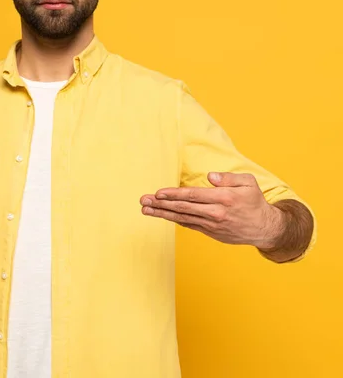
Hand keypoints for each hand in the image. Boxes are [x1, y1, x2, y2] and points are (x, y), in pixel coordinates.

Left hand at [140, 172, 283, 248]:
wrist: (265, 228)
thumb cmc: (255, 202)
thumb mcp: (248, 183)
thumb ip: (229, 178)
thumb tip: (210, 176)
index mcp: (224, 198)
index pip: (193, 195)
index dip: (173, 194)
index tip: (158, 193)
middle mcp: (215, 213)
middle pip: (183, 208)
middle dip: (161, 204)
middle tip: (143, 201)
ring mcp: (211, 225)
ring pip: (182, 218)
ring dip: (162, 214)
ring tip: (145, 209)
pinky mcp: (210, 232)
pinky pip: (188, 225)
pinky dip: (174, 220)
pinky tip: (161, 215)